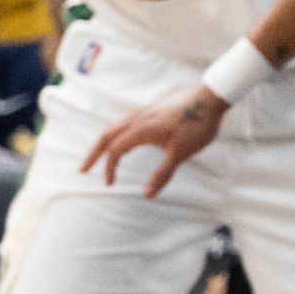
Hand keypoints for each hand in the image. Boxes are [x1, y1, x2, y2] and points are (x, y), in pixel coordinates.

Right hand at [81, 85, 226, 197]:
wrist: (211, 97)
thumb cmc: (197, 125)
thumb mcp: (180, 154)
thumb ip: (162, 174)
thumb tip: (146, 196)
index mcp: (141, 130)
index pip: (115, 151)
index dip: (109, 168)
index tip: (110, 184)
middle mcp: (138, 118)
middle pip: (107, 135)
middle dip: (94, 153)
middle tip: (83, 169)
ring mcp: (145, 110)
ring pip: (117, 126)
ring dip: (105, 141)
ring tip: (101, 154)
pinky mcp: (153, 107)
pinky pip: (127, 120)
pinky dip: (118, 133)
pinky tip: (125, 138)